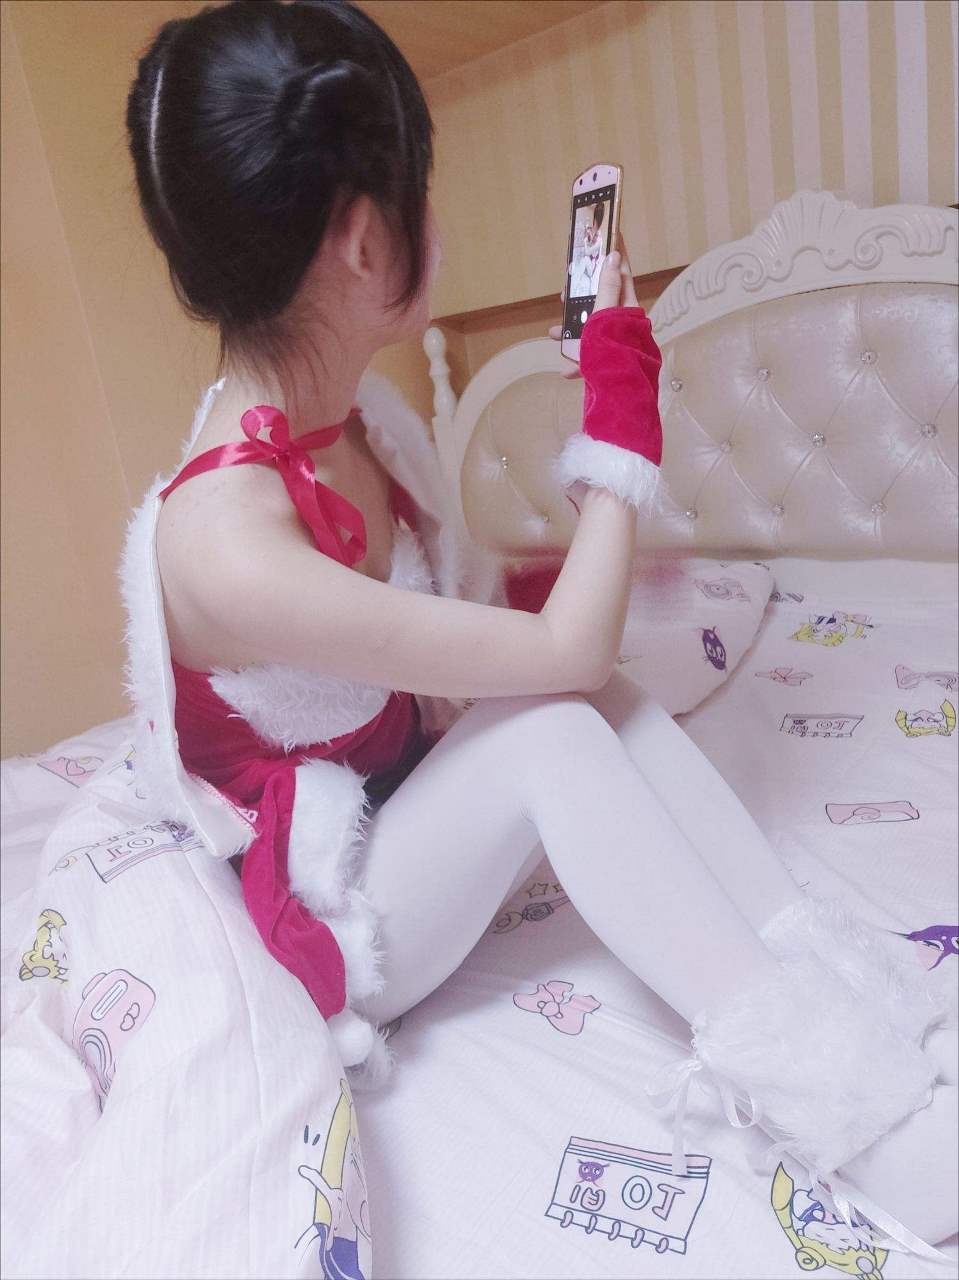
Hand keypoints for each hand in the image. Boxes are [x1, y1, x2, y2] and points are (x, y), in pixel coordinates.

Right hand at [548, 232, 638, 378]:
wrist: (618, 395)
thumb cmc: (611, 353)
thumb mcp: (604, 315)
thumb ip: (608, 288)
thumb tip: (613, 257)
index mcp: (627, 307)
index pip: (622, 271)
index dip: (616, 252)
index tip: (611, 232)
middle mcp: (625, 323)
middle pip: (602, 300)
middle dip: (581, 297)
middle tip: (566, 293)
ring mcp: (618, 343)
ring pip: (592, 329)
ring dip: (572, 331)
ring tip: (556, 334)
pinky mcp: (611, 361)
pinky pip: (591, 355)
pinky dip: (577, 360)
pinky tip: (567, 370)